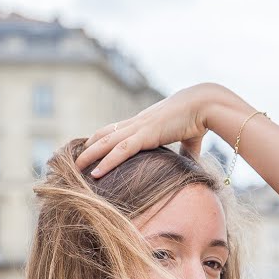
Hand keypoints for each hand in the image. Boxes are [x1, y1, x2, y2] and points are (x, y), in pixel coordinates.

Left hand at [75, 82, 249, 177]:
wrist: (206, 104)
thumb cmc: (199, 118)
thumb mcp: (188, 137)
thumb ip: (185, 150)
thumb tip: (190, 162)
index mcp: (144, 122)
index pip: (115, 130)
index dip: (99, 140)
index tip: (88, 151)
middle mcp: (137, 123)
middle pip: (103, 135)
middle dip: (86, 148)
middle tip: (71, 161)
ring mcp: (140, 127)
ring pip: (105, 143)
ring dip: (88, 156)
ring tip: (73, 169)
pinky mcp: (146, 134)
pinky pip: (121, 151)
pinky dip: (106, 162)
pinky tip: (94, 173)